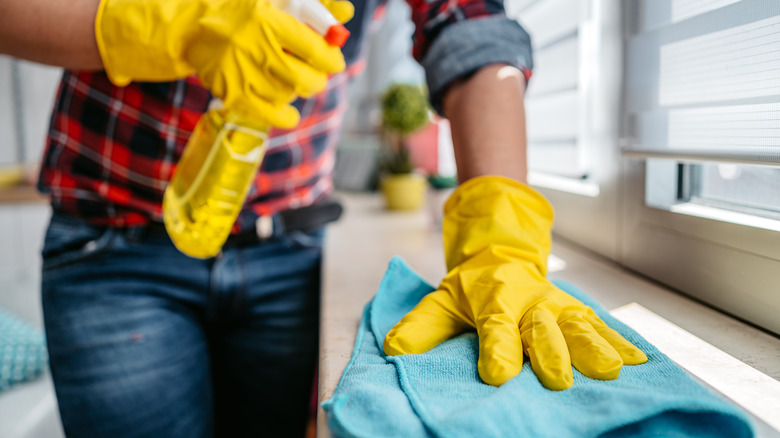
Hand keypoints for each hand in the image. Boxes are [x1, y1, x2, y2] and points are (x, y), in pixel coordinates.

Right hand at [94, 0, 346, 127]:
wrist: (191, 28)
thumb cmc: (240, 10)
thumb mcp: (275, 0)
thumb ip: (314, 5)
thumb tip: (346, 13)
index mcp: (268, 20)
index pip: (316, 49)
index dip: (332, 59)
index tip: (334, 61)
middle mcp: (256, 49)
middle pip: (306, 78)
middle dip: (318, 79)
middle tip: (316, 74)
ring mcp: (243, 75)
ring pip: (290, 95)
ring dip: (299, 90)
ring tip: (293, 80)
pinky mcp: (233, 95)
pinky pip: (272, 115)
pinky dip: (286, 115)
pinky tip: (288, 108)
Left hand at [383, 176, 646, 389]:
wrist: (502, 251)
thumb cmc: (472, 286)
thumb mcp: (442, 299)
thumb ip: (422, 326)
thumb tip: (394, 350)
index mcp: (495, 299)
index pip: (495, 326)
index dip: (497, 349)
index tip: (498, 374)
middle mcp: (530, 303)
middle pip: (542, 328)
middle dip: (551, 351)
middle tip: (560, 378)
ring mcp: (557, 306)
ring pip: (577, 325)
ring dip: (594, 347)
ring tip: (612, 369)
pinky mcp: (577, 310)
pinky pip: (600, 324)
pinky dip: (619, 340)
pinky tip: (639, 360)